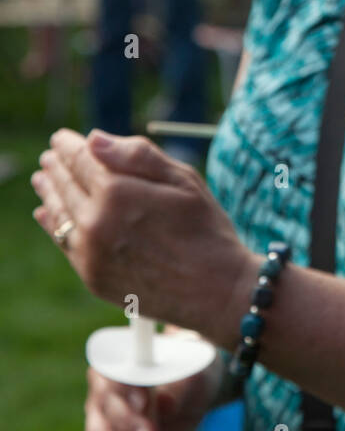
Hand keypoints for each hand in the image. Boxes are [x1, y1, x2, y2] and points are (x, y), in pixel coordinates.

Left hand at [31, 128, 256, 344]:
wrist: (216, 292)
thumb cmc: (207, 231)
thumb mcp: (184, 181)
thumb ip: (138, 156)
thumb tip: (94, 139)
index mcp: (118, 193)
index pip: (81, 160)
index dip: (68, 146)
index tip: (61, 138)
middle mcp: (97, 223)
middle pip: (64, 185)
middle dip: (57, 167)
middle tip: (50, 156)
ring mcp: (91, 253)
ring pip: (59, 214)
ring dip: (49, 193)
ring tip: (43, 179)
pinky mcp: (93, 277)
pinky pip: (65, 244)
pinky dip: (52, 224)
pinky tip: (47, 213)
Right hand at [85, 347, 223, 430]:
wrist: (195, 392)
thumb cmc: (191, 373)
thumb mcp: (194, 373)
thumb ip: (178, 386)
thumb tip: (163, 404)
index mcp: (119, 364)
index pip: (111, 376)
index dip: (124, 390)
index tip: (146, 402)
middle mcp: (103, 393)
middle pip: (103, 412)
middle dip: (127, 428)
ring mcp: (104, 422)